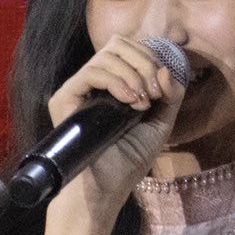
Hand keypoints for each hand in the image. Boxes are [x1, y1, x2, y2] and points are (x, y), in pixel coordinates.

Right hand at [40, 36, 184, 234]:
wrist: (105, 190)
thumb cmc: (128, 162)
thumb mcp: (160, 125)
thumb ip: (170, 95)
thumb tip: (166, 69)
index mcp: (114, 84)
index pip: (129, 49)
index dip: (151, 59)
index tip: (163, 91)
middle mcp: (94, 83)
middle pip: (118, 44)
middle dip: (145, 62)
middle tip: (155, 93)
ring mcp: (78, 89)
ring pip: (107, 55)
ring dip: (134, 74)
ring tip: (142, 103)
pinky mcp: (64, 98)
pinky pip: (91, 71)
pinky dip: (117, 81)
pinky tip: (130, 102)